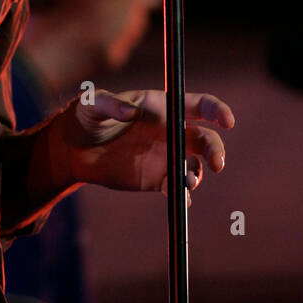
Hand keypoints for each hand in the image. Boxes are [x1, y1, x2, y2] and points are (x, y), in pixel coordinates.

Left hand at [61, 86, 234, 203]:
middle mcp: (170, 131)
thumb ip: (111, 103)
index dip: (217, 110)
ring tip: (186, 181)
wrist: (74, 150)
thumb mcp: (93, 104)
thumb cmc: (85, 116)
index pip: (199, 105)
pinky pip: (178, 188)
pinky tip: (180, 198)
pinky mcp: (157, 179)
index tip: (227, 121)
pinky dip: (183, 194)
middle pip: (205, 138)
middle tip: (216, 164)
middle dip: (215, 150)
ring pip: (195, 166)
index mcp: (161, 106)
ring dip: (197, 174)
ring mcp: (165, 156)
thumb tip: (131, 110)